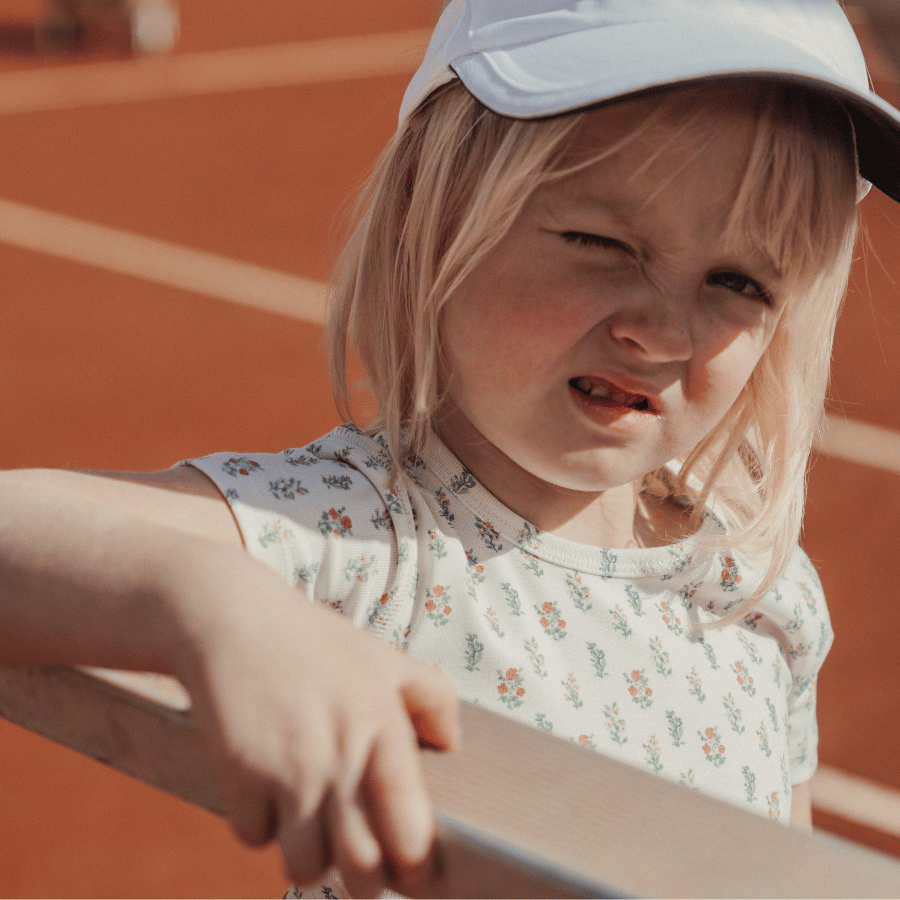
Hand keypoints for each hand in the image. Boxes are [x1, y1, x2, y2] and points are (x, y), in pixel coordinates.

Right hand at [167, 550, 459, 897]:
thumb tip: (452, 744)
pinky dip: (260, 826)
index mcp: (380, 723)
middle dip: (366, 881)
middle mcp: (336, 751)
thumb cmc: (314, 643)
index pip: (407, 816)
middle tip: (365, 867)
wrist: (233, 619)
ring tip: (314, 826)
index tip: (416, 872)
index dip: (415, 861)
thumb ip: (432, 696)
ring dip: (310, 856)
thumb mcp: (383, 657)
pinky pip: (252, 837)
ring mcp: (284, 767)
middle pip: (360, 865)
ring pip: (304, 865)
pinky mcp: (236, 775)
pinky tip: (268, 791)